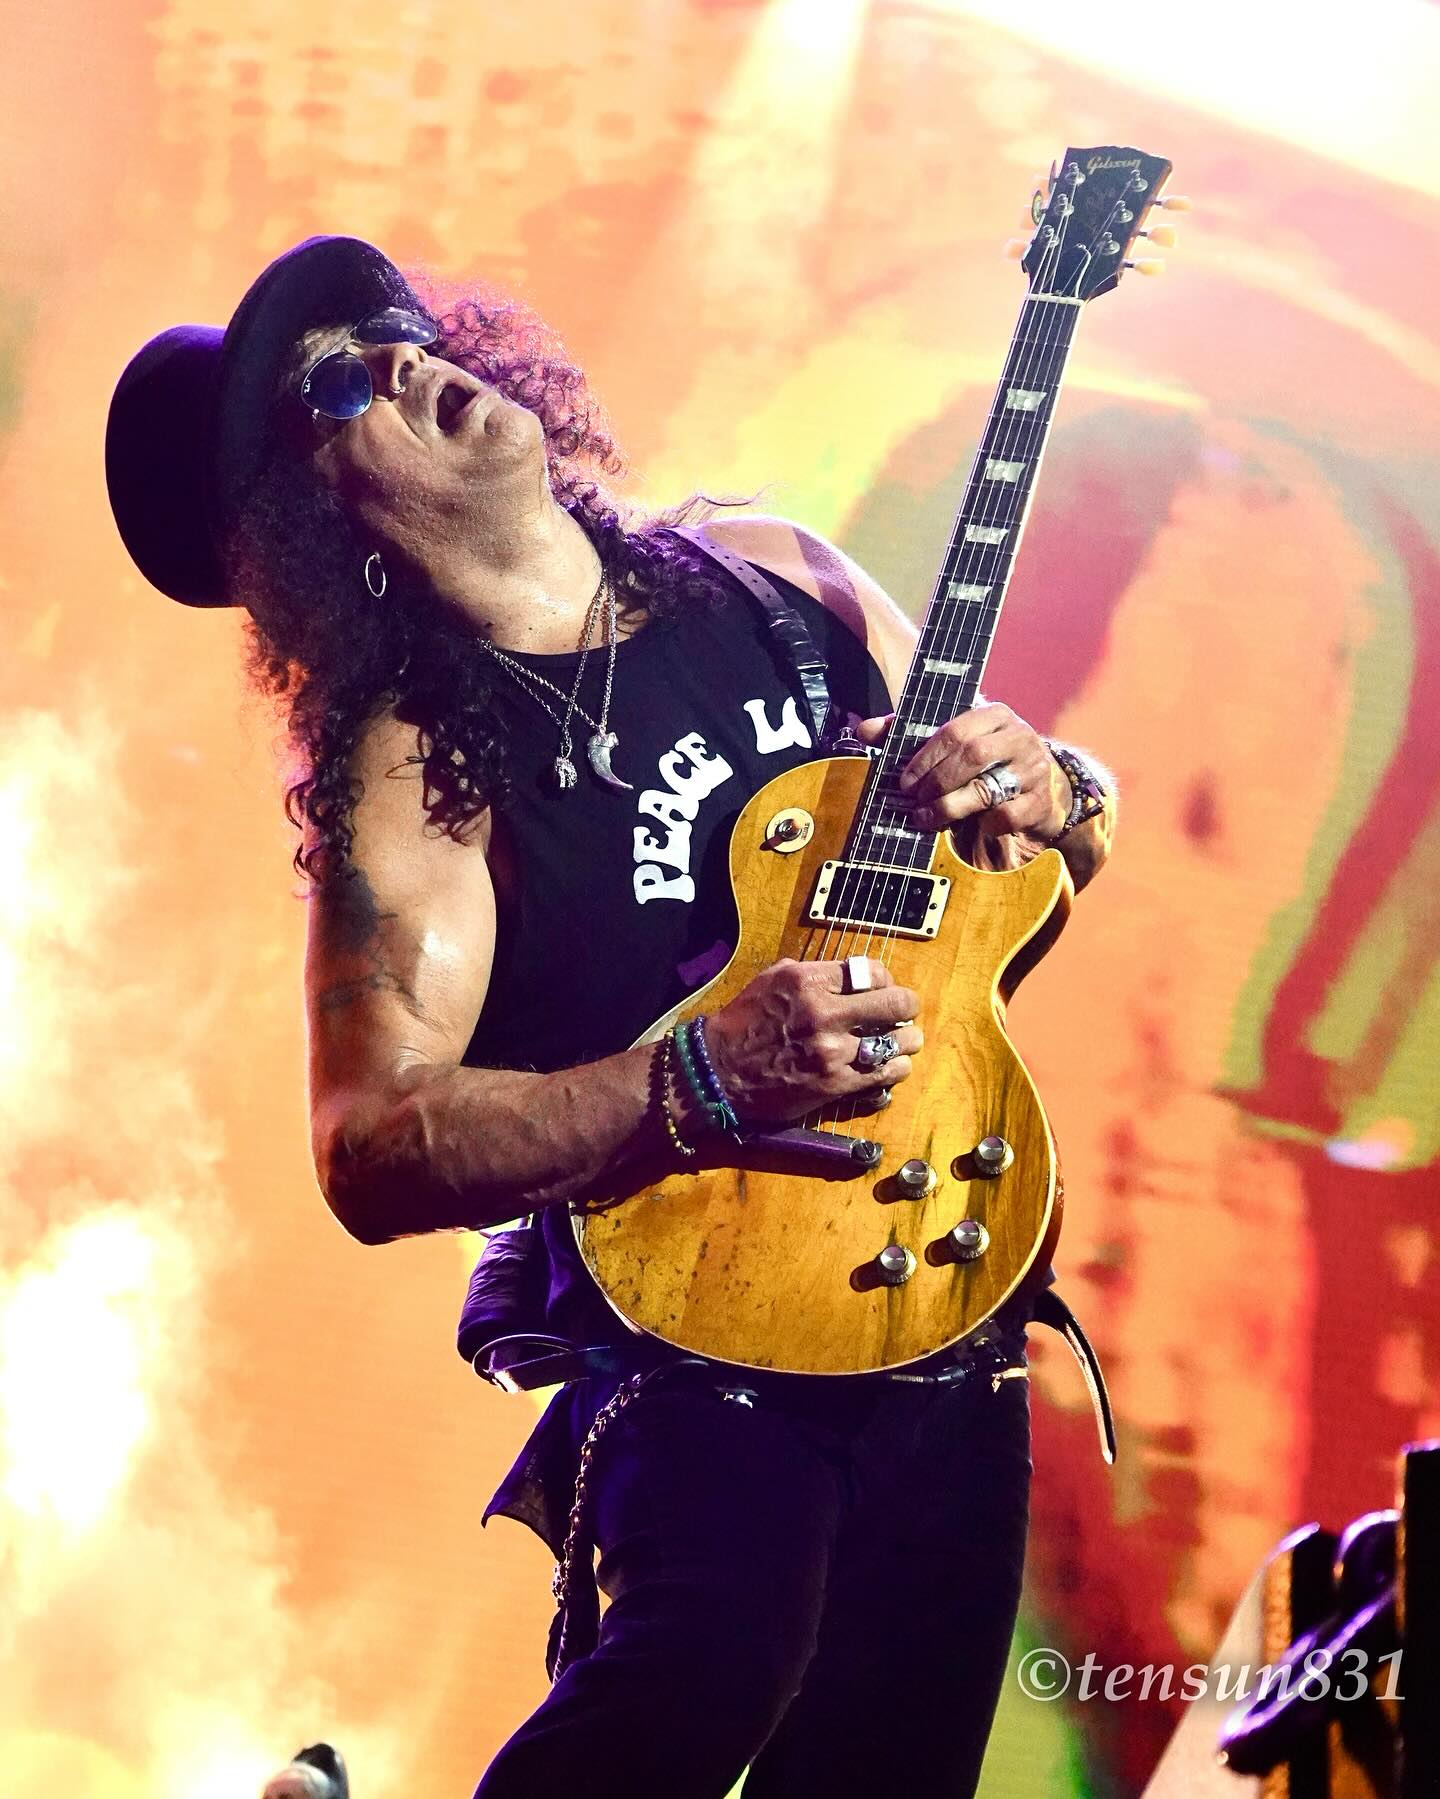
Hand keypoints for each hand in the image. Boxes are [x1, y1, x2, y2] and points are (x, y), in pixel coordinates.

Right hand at [704, 958, 921, 1122]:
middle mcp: (824, 1013)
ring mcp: (832, 1052)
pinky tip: (893, 1065)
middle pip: (894, 1004)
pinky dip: (895, 1069)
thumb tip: (851, 973)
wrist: (718, 1072)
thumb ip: (813, 973)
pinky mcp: (834, 1085)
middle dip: (907, 1006)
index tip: (886, 989)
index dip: (887, 980)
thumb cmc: (743, 1023)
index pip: (872, 972)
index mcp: (807, 980)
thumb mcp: (772, 980)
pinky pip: (884, 1075)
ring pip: (896, 1043)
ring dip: (906, 1041)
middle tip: (907, 1011)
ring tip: (906, 1041)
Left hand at [856, 699, 1068, 844]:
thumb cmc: (987, 760)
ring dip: (950, 807)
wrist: (1043, 785)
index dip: (925, 758)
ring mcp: (1034, 768)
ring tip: (927, 818)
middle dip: (936, 782)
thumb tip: (864, 728)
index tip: (903, 781)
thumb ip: (910, 734)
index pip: (955, 730)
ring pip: (987, 789)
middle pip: (972, 756)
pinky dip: (986, 824)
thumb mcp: (956, 741)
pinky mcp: (1041, 801)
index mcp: (995, 714)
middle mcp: (1019, 736)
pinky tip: (975, 826)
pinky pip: (1007, 816)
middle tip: (915, 800)